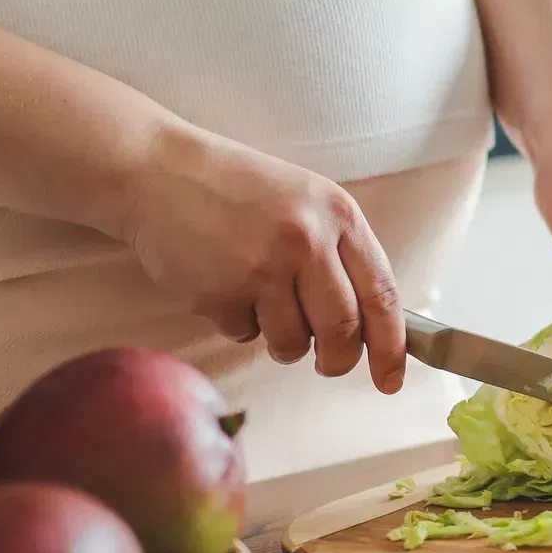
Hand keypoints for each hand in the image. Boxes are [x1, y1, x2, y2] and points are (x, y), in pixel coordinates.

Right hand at [123, 125, 406, 391]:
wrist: (159, 172)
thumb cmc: (237, 190)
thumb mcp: (305, 202)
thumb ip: (339, 254)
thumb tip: (370, 327)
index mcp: (338, 214)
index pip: (382, 295)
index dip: (392, 347)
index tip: (391, 380)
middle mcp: (305, 239)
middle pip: (343, 331)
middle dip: (337, 360)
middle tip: (325, 362)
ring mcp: (261, 266)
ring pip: (293, 342)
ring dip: (282, 342)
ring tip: (262, 304)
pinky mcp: (219, 290)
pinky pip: (244, 334)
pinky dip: (238, 323)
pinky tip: (223, 284)